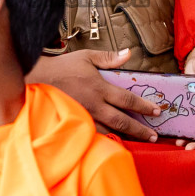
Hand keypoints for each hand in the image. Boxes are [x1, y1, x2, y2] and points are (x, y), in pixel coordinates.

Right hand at [26, 49, 160, 141]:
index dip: (144, 106)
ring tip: (139, 141)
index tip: (157, 111)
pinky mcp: (77, 124)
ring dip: (126, 137)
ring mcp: (85, 117)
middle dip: (140, 129)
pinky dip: (108, 139)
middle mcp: (95, 105)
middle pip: (123, 121)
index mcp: (100, 88)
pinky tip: (115, 142)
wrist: (37, 80)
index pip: (127, 100)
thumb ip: (109, 58)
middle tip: (154, 135)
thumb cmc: (63, 68)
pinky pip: (95, 135)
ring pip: (110, 131)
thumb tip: (128, 53)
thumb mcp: (86, 57)